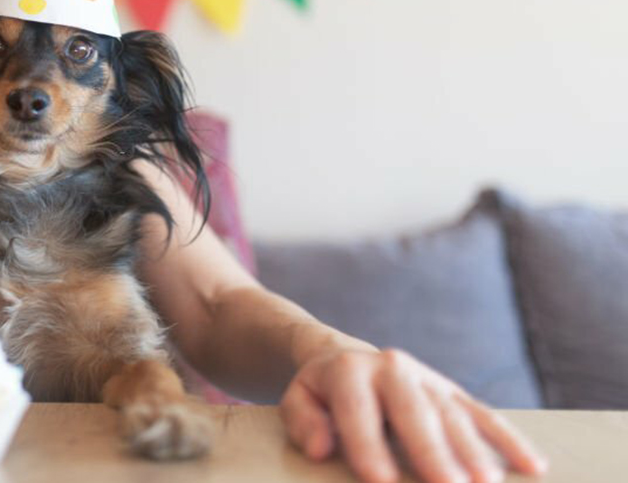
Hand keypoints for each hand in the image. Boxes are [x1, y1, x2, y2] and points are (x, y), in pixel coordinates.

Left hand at [280, 348, 546, 482]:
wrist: (349, 360)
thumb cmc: (322, 394)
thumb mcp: (299, 400)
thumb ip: (304, 422)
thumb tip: (321, 447)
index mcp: (350, 370)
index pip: (358, 409)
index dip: (368, 446)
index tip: (379, 480)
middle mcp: (393, 368)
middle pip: (415, 412)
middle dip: (432, 452)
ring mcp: (429, 380)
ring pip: (453, 415)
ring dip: (473, 452)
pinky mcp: (454, 394)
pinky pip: (485, 416)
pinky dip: (509, 440)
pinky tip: (531, 466)